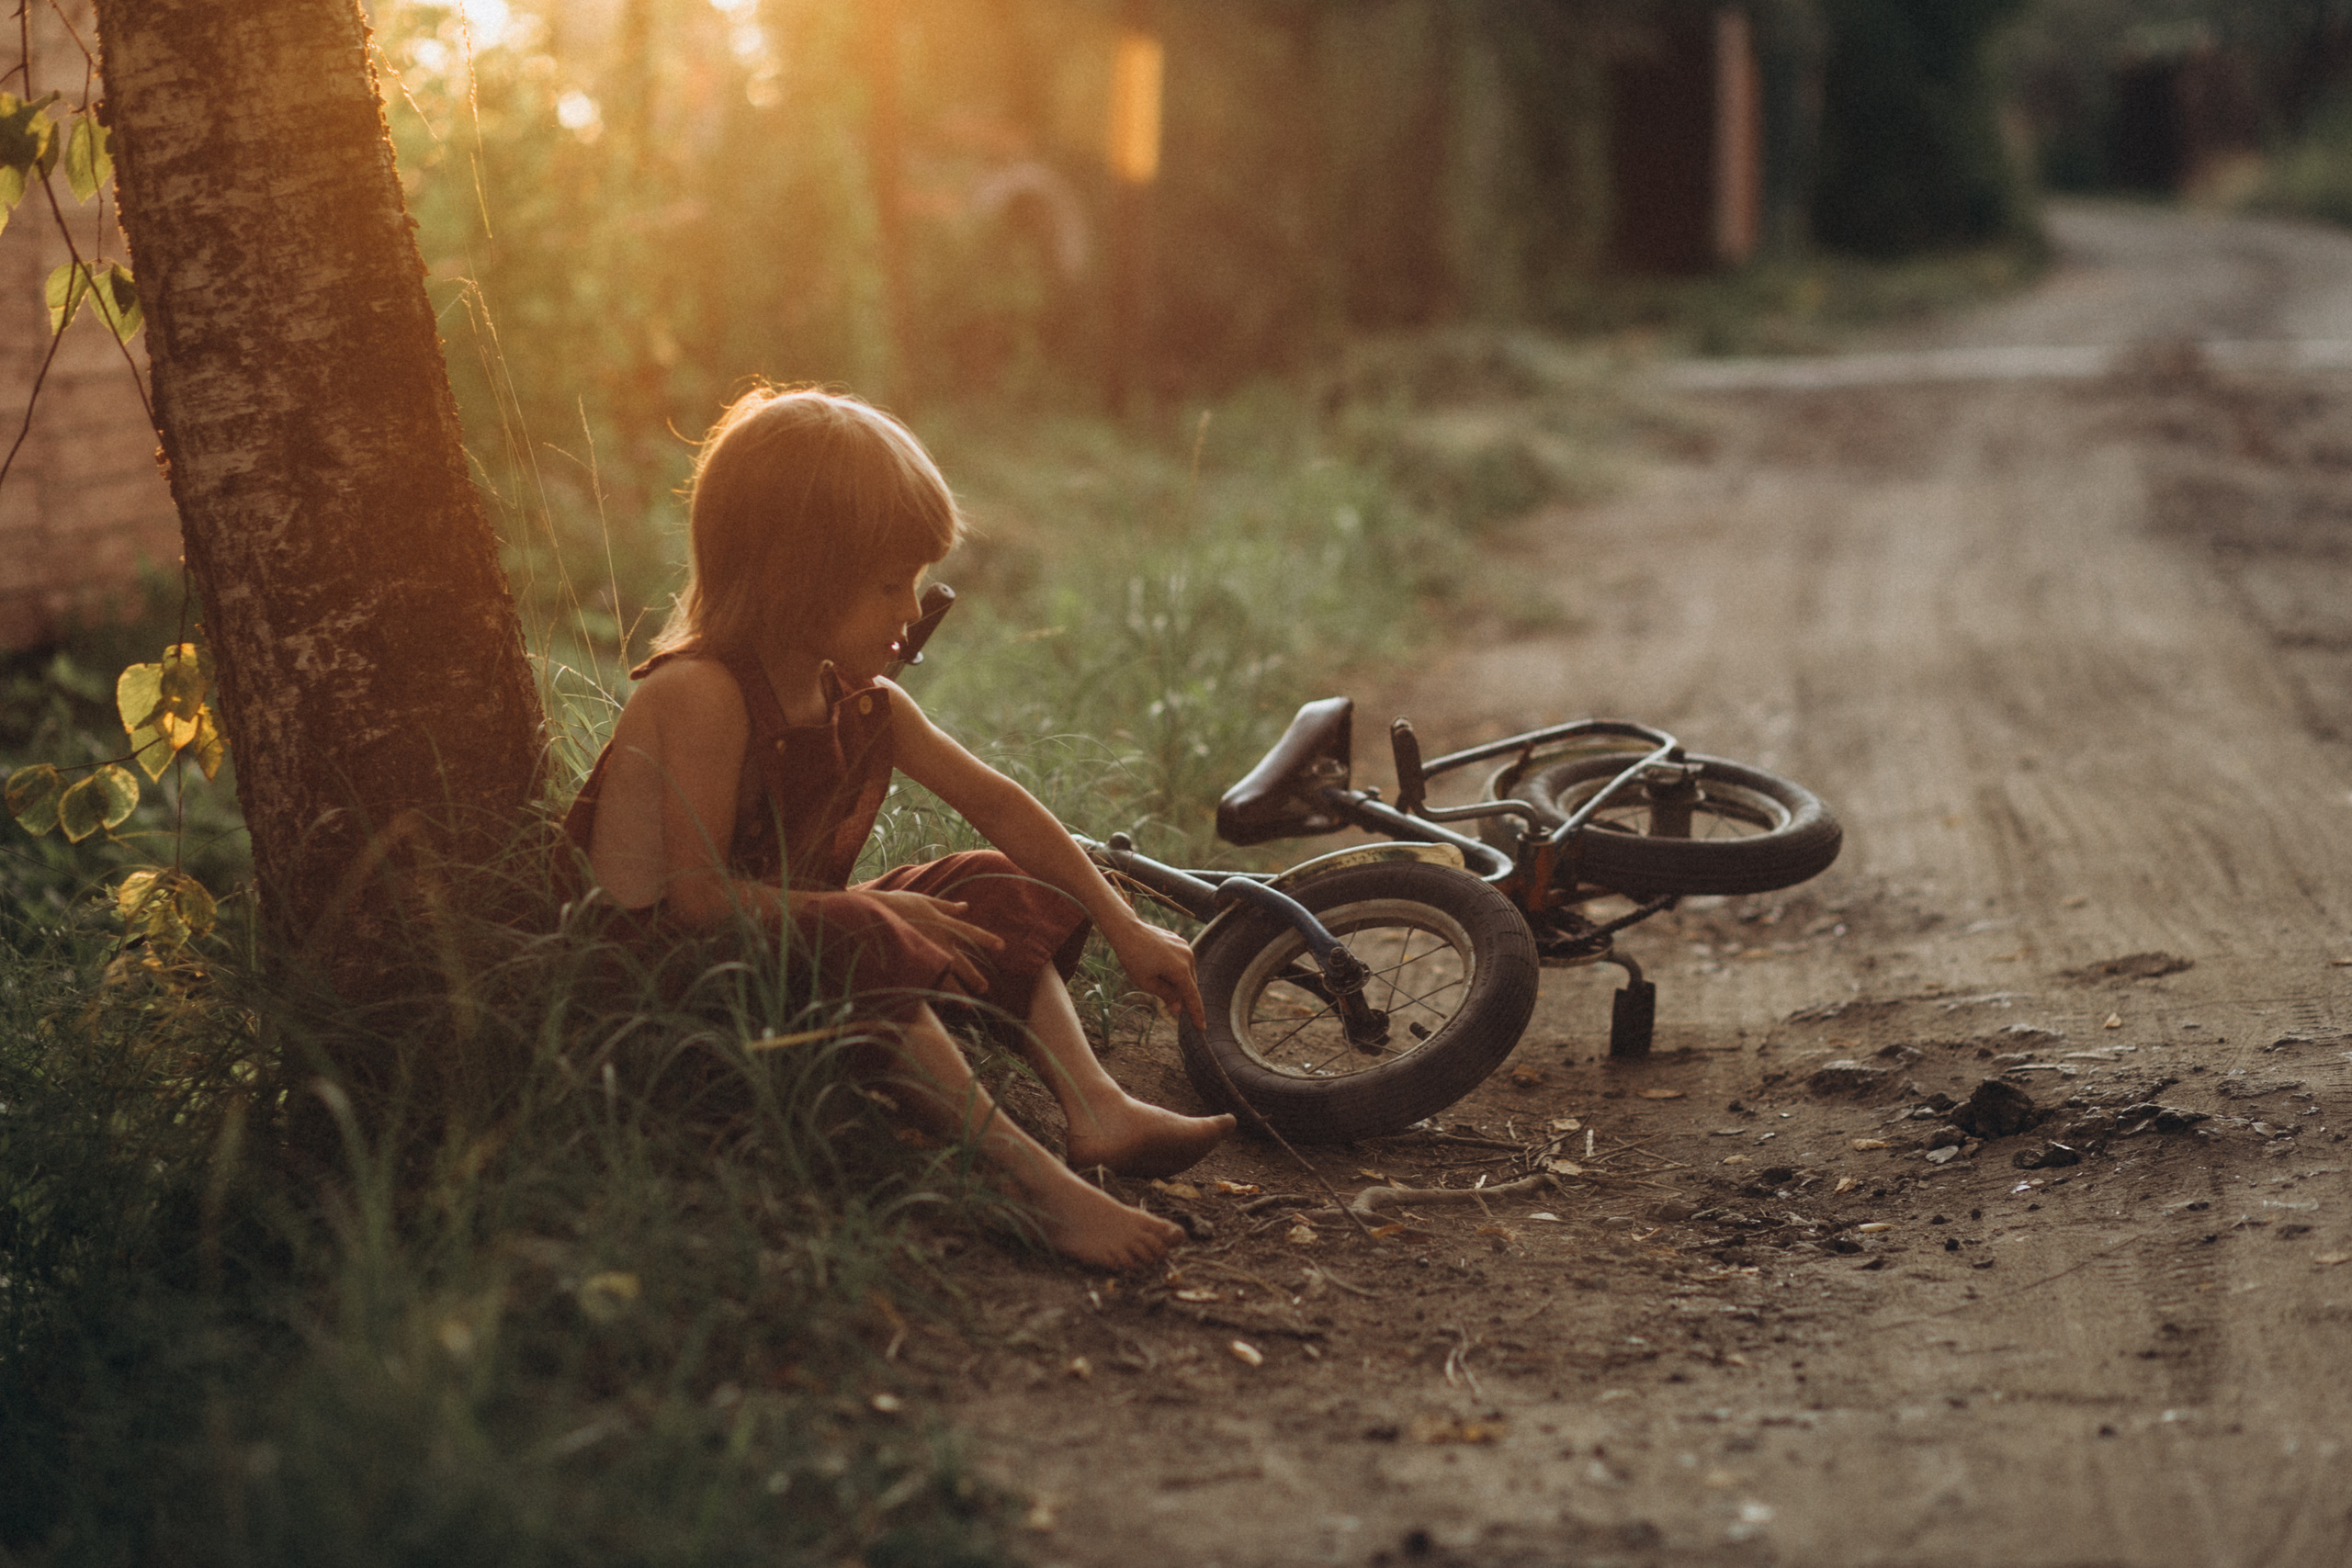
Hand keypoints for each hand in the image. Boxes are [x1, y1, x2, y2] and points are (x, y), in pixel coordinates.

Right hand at [868, 891, 1005, 993]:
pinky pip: (927, 985)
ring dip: (959, 994)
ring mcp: (926, 956)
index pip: (972, 933)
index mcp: (944, 924)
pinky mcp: (912, 967)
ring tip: (968, 1005)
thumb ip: (946, 906)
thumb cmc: (897, 904)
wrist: (870, 916)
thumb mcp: (924, 900)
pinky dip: (935, 995)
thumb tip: (966, 906)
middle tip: (984, 988)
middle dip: (974, 977)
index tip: (1001, 947)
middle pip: (963, 963)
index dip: (987, 939)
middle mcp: (939, 942)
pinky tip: (941, 1006)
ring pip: (948, 979)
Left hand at [1107, 917, 1204, 1027]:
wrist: (1127, 931)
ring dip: (1177, 980)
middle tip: (1167, 1001)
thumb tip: (1179, 1008)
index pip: (1192, 997)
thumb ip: (1166, 995)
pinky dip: (1175, 968)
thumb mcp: (1147, 982)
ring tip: (1155, 973)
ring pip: (1186, 972)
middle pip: (1189, 984)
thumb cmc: (1134, 958)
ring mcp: (1185, 947)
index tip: (1202, 1028)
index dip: (1196, 1014)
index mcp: (1180, 970)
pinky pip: (1182, 960)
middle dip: (1181, 995)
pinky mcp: (1181, 941)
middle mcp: (1187, 957)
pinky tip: (1158, 964)